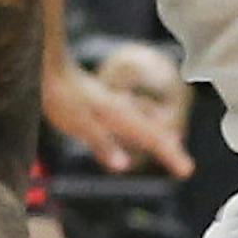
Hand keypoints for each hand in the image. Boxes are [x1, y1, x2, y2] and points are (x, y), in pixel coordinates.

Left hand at [40, 51, 194, 178]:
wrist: (49, 67)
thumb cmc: (62, 97)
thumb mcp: (79, 124)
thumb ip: (102, 143)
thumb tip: (124, 167)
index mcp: (120, 114)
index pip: (151, 137)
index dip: (170, 155)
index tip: (188, 170)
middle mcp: (121, 108)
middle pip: (152, 130)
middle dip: (169, 148)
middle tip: (186, 168)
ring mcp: (113, 104)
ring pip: (143, 122)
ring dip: (158, 137)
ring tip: (172, 148)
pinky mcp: (103, 104)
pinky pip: (131, 118)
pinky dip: (142, 128)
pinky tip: (140, 130)